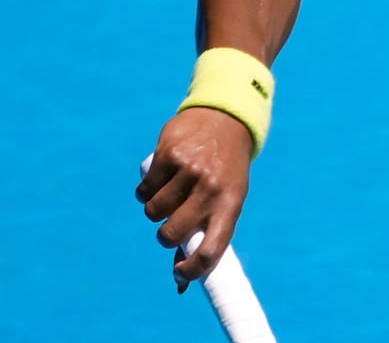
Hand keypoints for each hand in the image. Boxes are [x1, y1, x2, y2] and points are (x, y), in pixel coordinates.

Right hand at [135, 107, 253, 291]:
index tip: (179, 274)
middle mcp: (212, 189)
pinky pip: (143, 191)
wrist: (226, 119)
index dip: (192, 271)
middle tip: (173, 219)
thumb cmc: (225, 170)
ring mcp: (190, 170)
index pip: (212, 250)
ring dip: (155, 208)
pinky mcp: (169, 155)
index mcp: (231, 204)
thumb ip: (206, 234)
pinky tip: (162, 176)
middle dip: (166, 234)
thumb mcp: (227, 199)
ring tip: (172, 191)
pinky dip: (146, 189)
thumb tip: (180, 282)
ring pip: (152, 212)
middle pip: (170, 235)